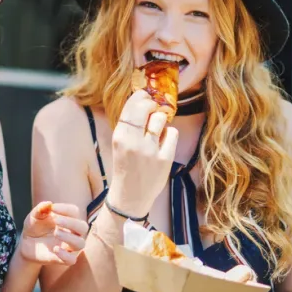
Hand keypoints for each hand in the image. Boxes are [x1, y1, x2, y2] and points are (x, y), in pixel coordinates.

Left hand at [19, 201, 88, 265]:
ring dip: (70, 238)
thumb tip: (48, 203)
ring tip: (56, 233)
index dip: (66, 209)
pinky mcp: (62, 259)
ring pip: (81, 244)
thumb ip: (40, 209)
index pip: (74, 212)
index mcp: (67, 219)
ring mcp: (68, 246)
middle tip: (57, 221)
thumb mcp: (34, 217)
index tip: (52, 208)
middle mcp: (72, 232)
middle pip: (83, 227)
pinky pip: (71, 260)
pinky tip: (55, 249)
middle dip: (71, 223)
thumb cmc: (34, 226)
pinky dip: (65, 255)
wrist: (26, 243)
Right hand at [107, 90, 178, 215]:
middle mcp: (133, 142)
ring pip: (160, 119)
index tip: (144, 95)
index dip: (139, 97)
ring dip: (160, 121)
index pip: (130, 107)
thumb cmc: (125, 167)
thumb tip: (143, 101)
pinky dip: (169, 135)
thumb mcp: (120, 144)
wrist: (130, 196)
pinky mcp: (164, 159)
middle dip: (151, 104)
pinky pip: (172, 133)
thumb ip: (129, 126)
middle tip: (153, 108)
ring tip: (157, 130)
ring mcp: (150, 151)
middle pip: (146, 108)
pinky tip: (163, 142)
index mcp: (120, 137)